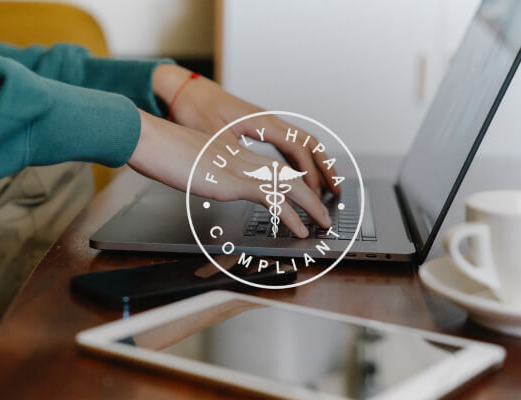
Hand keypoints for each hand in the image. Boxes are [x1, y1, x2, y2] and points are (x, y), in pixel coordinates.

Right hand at [127, 109, 331, 237]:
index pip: (273, 166)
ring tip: (322, 222)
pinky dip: (290, 216)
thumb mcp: (190, 163)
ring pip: (288, 185)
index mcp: (233, 153)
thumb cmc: (161, 151)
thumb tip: (211, 182)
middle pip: (288, 174)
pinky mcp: (232, 181)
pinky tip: (298, 229)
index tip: (304, 197)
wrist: (146, 137)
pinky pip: (271, 199)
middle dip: (310, 193)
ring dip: (310, 204)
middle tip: (323, 212)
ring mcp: (239, 167)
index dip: (292, 182)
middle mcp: (242, 158)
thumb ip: (206, 171)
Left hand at [152, 64, 339, 196]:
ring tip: (325, 186)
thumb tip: (252, 175)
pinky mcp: (259, 126)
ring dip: (316, 165)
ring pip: (302, 143)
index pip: (297, 149)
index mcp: (262, 122)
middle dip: (325, 169)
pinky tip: (300, 173)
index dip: (308, 174)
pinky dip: (301, 160)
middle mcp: (269, 120)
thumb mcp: (212, 134)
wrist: (185, 88)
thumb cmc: (195, 107)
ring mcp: (266, 122)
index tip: (314, 195)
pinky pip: (290, 143)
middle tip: (335, 192)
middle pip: (310, 144)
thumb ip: (235, 153)